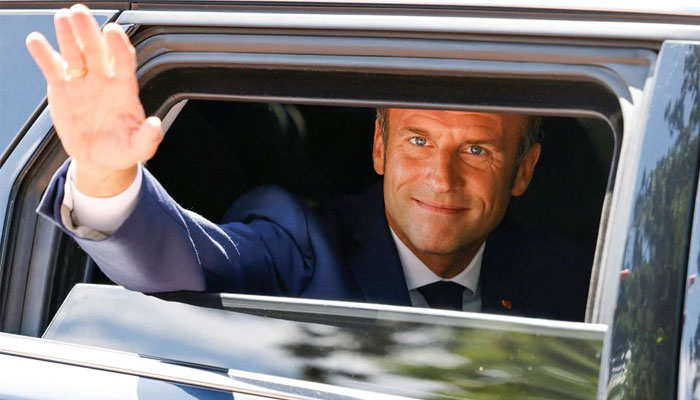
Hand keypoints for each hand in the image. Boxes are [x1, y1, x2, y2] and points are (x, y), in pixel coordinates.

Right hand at [25, 4, 162, 196]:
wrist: (99, 158)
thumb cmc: (122, 150)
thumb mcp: (138, 148)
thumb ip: (148, 138)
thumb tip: (156, 126)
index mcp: (124, 89)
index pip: (123, 61)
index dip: (118, 46)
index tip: (112, 31)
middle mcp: (103, 79)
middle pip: (96, 49)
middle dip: (89, 31)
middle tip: (80, 13)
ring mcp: (82, 81)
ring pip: (74, 53)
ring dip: (68, 35)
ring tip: (62, 18)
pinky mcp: (62, 88)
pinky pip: (52, 67)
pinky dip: (43, 54)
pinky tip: (36, 40)